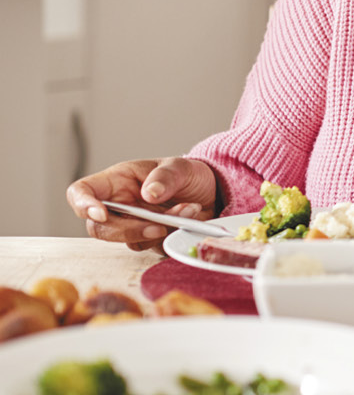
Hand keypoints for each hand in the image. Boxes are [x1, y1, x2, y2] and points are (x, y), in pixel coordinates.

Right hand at [66, 157, 218, 251]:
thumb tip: (150, 194)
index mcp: (116, 182)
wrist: (211, 192)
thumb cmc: (186, 175)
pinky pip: (152, 247)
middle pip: (99, 227)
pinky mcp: (149, 241)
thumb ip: (166, 177)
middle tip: (159, 225)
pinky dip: (171, 236)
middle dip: (128, 230)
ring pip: (128, 240)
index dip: (83, 204)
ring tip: (188, 210)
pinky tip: (190, 218)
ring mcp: (132, 225)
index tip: (100, 214)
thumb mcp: (180, 166)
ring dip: (158, 231)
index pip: (81, 192)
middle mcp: (119, 206)